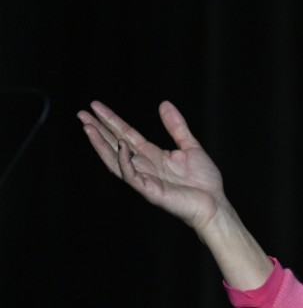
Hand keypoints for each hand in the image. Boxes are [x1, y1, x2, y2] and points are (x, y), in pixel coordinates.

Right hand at [78, 100, 226, 231]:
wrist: (215, 203)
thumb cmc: (204, 181)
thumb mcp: (190, 147)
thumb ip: (177, 127)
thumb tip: (164, 104)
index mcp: (152, 155)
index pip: (126, 134)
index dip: (111, 120)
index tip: (95, 106)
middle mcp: (144, 166)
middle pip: (115, 144)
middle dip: (98, 130)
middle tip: (81, 114)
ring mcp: (144, 178)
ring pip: (115, 160)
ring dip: (101, 145)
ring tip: (88, 128)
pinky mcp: (149, 190)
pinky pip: (131, 175)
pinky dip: (124, 161)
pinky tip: (121, 145)